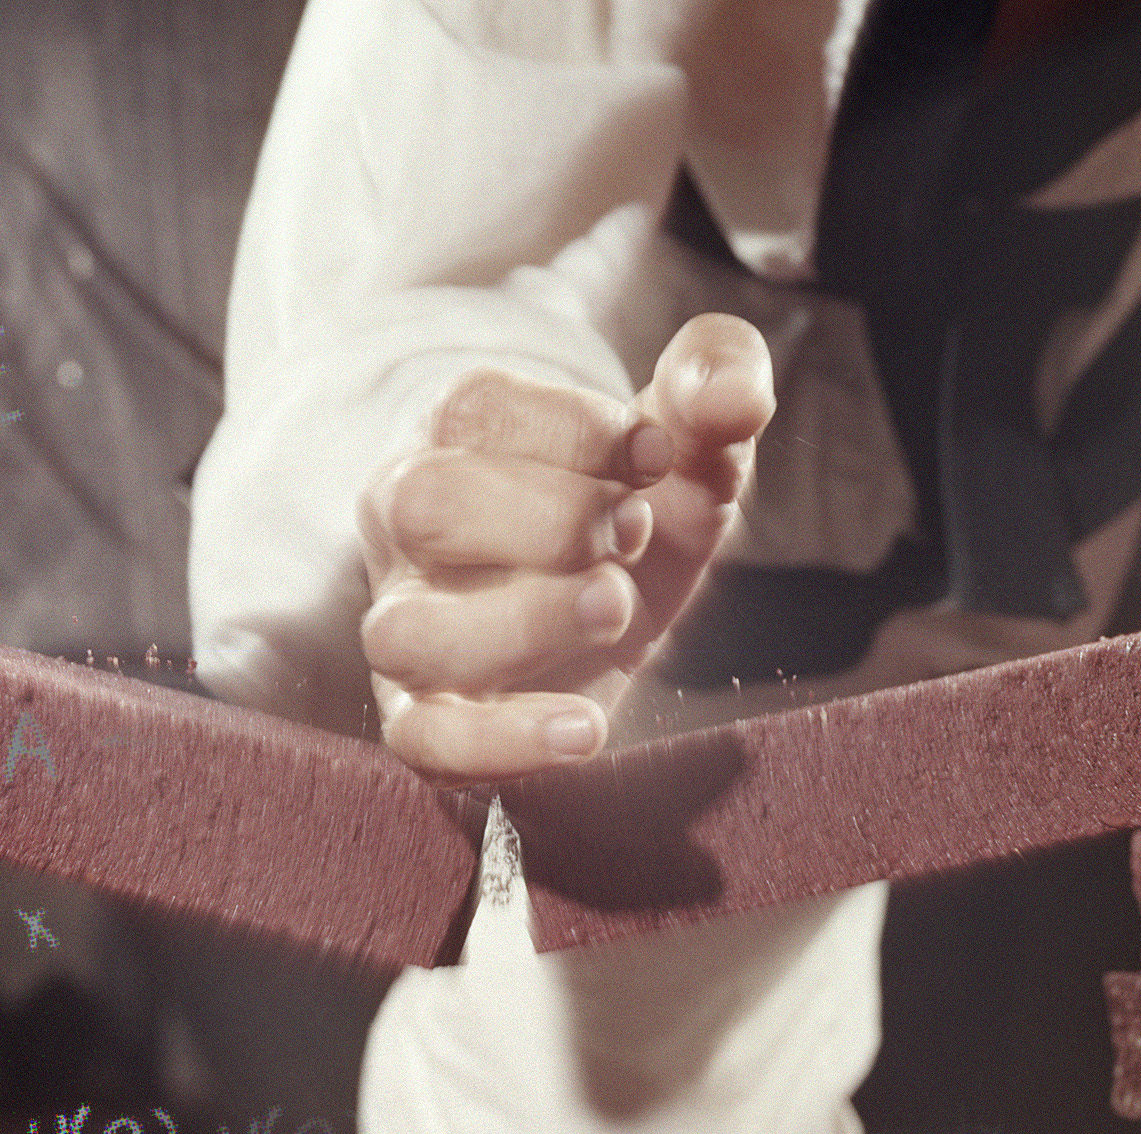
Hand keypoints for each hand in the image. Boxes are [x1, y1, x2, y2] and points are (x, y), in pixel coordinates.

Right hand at [358, 313, 773, 782]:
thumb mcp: (687, 438)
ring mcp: (408, 625)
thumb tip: (732, 398)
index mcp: (456, 436)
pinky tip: (587, 728)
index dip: (577, 433)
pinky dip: (502, 742)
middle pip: (425, 507)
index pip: (476, 411)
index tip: (654, 457)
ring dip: (524, 623)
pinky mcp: (426, 718)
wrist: (619, 613)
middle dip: (548, 520)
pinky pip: (424, 739)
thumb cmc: (639, 507)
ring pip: (408, 633)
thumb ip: (715, 383)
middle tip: (634, 533)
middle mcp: (408, 525)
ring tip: (615, 609)